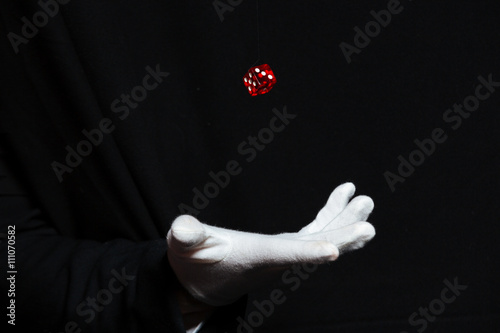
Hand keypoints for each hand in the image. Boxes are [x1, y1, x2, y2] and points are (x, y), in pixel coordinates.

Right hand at [167, 182, 374, 305]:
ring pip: (323, 236)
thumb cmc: (193, 264)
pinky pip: (315, 230)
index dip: (308, 253)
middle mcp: (277, 257)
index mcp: (255, 256)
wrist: (204, 283)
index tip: (335, 252)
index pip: (283, 255)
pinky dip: (330, 214)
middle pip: (316, 245)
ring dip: (345, 220)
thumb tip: (181, 229)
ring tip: (365, 201)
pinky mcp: (285, 245)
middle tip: (368, 217)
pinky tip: (342, 197)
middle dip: (343, 233)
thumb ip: (186, 237)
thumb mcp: (184, 248)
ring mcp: (285, 251)